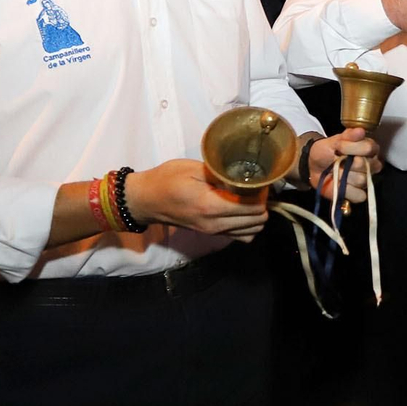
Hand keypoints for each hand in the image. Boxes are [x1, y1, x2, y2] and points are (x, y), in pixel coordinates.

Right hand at [123, 159, 270, 239]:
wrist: (144, 200)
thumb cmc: (166, 180)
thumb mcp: (193, 169)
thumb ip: (221, 174)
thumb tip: (246, 176)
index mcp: (211, 206)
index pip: (253, 206)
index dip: (261, 192)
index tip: (258, 180)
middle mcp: (215, 224)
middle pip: (258, 221)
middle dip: (262, 203)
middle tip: (256, 188)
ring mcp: (213, 232)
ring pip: (252, 232)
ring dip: (257, 216)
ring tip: (250, 199)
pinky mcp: (210, 234)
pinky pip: (240, 236)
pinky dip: (248, 225)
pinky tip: (242, 210)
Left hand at [305, 128, 381, 204]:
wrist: (314, 166)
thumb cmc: (327, 151)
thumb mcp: (335, 140)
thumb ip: (349, 136)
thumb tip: (360, 131)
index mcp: (369, 149)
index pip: (369, 148)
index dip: (352, 148)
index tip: (339, 147)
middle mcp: (372, 164)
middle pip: (366, 166)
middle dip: (347, 164)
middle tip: (336, 160)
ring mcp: (366, 180)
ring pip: (361, 180)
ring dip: (344, 176)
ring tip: (336, 172)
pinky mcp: (359, 194)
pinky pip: (358, 195)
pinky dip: (346, 190)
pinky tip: (339, 184)